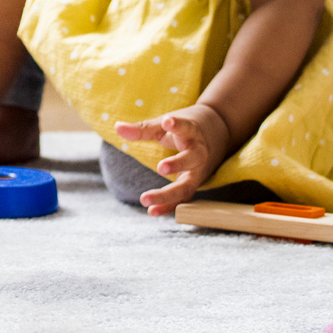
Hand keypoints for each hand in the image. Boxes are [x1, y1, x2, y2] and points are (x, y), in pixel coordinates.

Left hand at [112, 103, 231, 215]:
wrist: (215, 136)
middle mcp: (198, 154)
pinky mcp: (192, 185)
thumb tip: (117, 127)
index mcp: (192, 134)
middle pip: (191, 160)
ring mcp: (197, 172)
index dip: (177, 125)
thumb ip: (142, 129)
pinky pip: (182, 199)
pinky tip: (151, 211)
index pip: (186, 128)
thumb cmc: (184, 130)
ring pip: (186, 186)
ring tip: (145, 200)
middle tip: (161, 167)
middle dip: (177, 164)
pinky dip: (167, 206)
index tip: (167, 121)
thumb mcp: (165, 125)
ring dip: (167, 195)